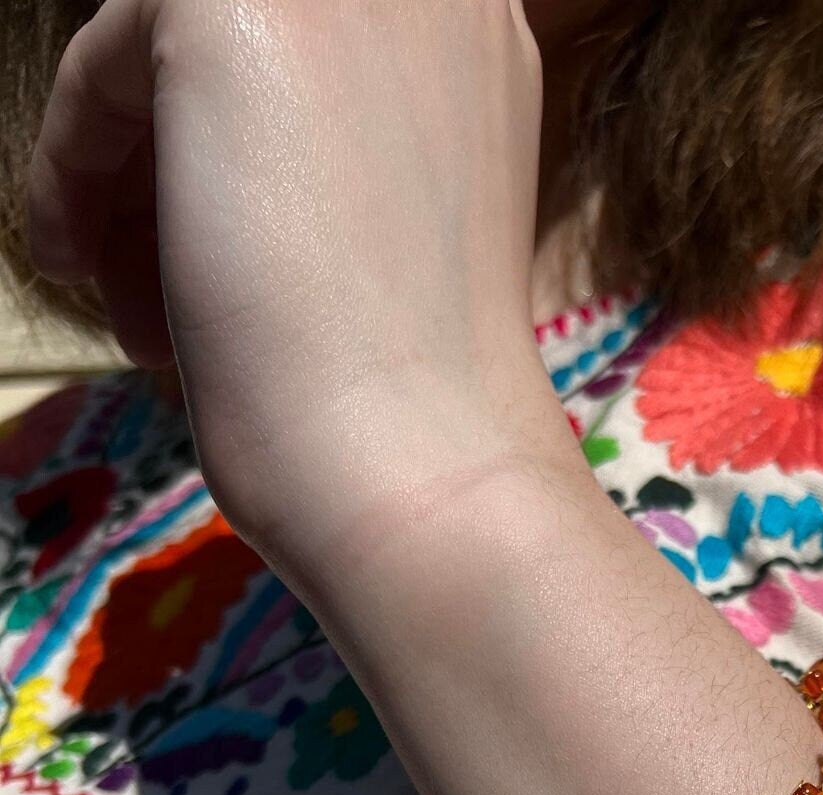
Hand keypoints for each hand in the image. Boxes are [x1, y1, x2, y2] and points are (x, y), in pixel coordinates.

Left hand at [25, 0, 566, 573]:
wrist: (423, 460)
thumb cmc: (417, 387)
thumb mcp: (396, 212)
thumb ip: (338, 128)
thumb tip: (225, 124)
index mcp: (481, 27)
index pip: (308, 50)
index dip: (240, 140)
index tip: (207, 231)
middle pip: (230, 47)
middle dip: (177, 153)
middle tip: (158, 279)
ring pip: (164, 53)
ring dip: (133, 177)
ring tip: (139, 302)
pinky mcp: (235, 6)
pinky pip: (107, 61)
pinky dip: (80, 166)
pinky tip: (90, 266)